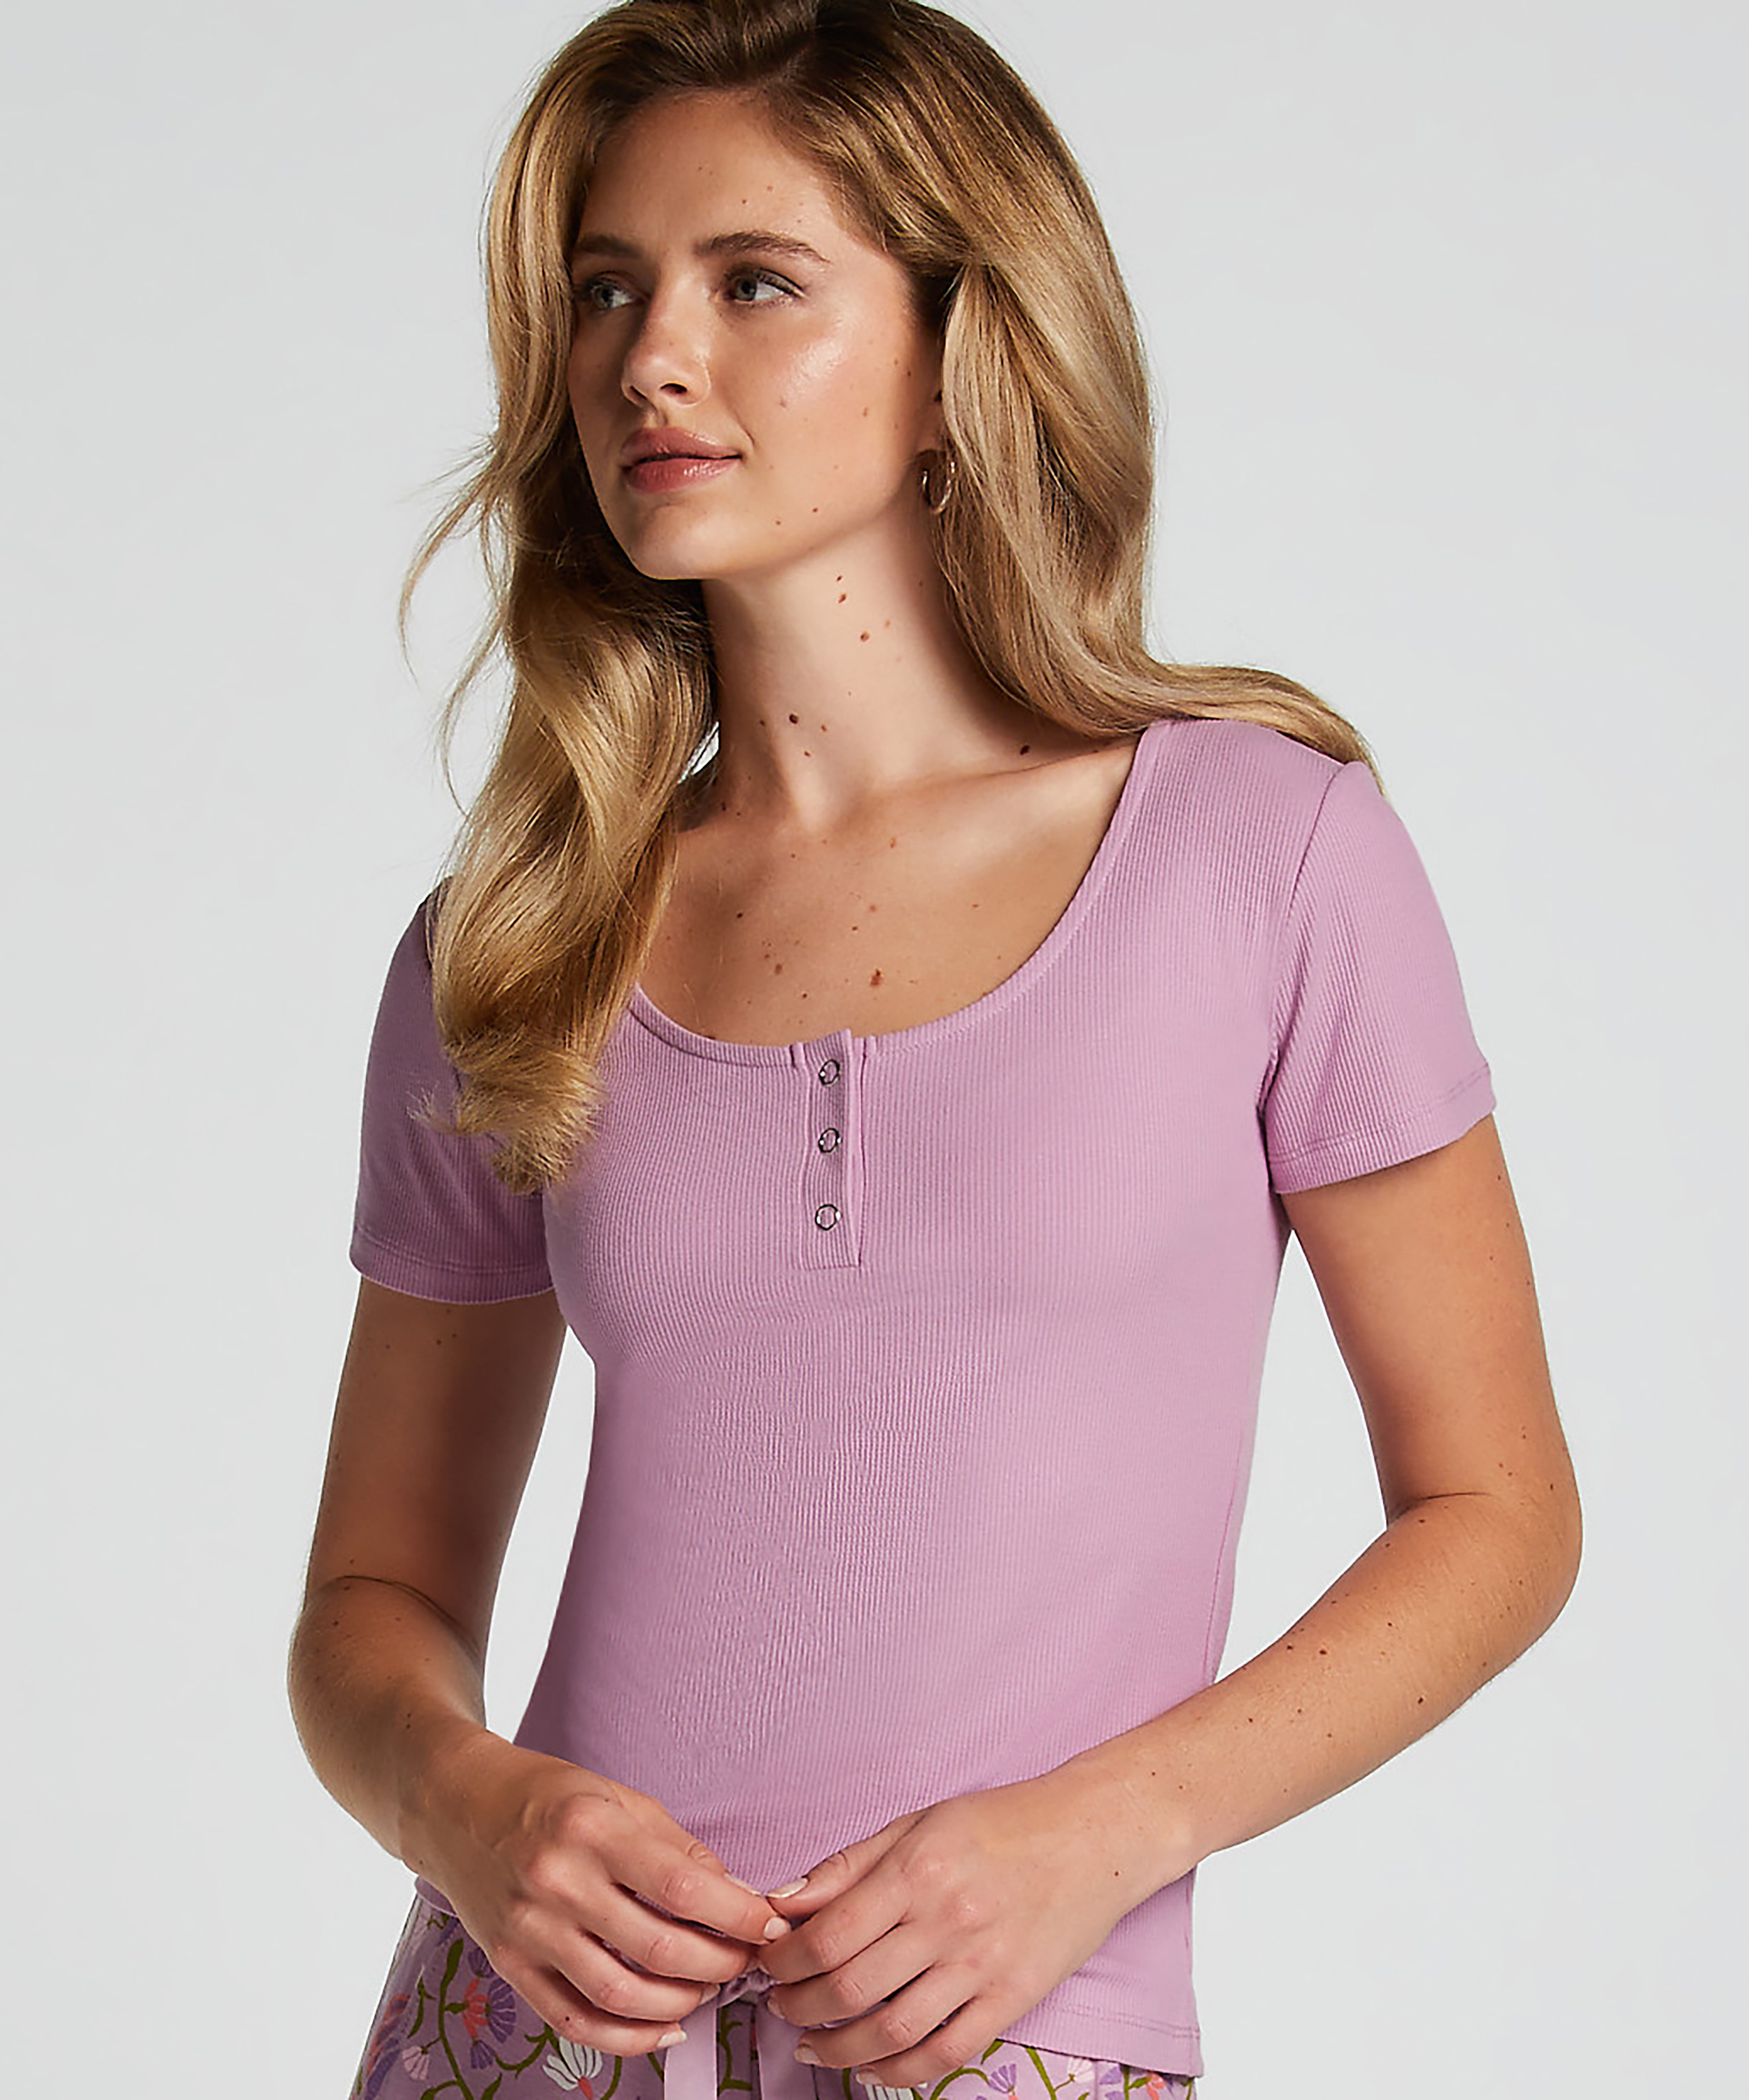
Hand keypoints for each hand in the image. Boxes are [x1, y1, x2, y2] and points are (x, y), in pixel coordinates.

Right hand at [409, 1734, 791, 2053]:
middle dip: (719, 1964)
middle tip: (745, 1960)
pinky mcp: (510, 1967)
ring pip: (620, 1995)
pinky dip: (626, 2038)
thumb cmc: (546, 1795)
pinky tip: (662, 2030)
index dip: (737, 1914)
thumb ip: (677, 1848)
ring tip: (708, 1990)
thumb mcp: (619, 1798)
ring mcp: (530, 1931)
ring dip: (679, 2004)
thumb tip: (736, 1895)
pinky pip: (574, 2021)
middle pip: (658, 1950)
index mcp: (592, 1830)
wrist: (456, 1807)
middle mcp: (558, 1883)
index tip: (769, 1924)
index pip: (682, 1887)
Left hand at [755, 1770, 1157, 2088]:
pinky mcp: (1012, 1999)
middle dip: (798, 2006)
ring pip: (891, 2031)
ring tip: (812, 2044)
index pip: (828, 1934)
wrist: (1094, 1836)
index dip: (783, 1959)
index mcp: (918, 1870)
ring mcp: (981, 1966)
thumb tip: (784, 1902)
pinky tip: (871, 2067)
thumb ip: (849, 1865)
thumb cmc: (1003, 1822)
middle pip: (849, 1988)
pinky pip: (945, 2052)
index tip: (766, 1962)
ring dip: (838, 2048)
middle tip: (779, 2004)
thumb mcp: (919, 1822)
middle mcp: (946, 1921)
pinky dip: (899, 2071)